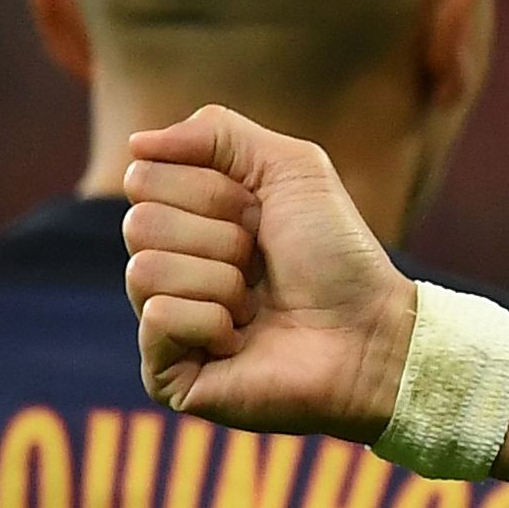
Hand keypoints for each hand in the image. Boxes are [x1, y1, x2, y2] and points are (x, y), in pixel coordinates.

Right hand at [118, 108, 418, 433]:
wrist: (371, 330)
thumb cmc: (337, 254)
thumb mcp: (290, 166)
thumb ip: (217, 133)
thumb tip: (137, 144)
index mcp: (186, 218)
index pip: (144, 178)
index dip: (213, 192)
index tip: (261, 217)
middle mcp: (167, 266)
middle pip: (140, 223)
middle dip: (219, 238)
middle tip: (261, 266)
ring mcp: (162, 324)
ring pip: (144, 270)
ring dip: (222, 282)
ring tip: (258, 306)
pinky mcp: (165, 374)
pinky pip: (160, 318)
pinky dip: (213, 323)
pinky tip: (243, 340)